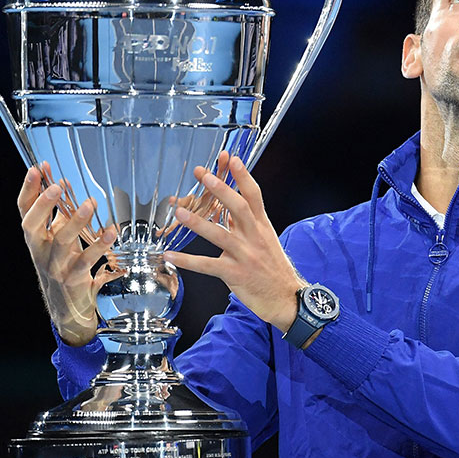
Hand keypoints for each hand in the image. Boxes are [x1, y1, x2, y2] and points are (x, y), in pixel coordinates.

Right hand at [18, 163, 120, 345]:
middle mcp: (40, 251)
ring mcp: (55, 266)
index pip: (24, 210)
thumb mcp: (57, 238)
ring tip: (90, 204)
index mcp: (34, 238)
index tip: (37, 168)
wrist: (67, 309)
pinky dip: (99, 246)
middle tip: (56, 186)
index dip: (28, 189)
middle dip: (42, 205)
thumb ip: (58, 214)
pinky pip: (86, 261)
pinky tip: (111, 233)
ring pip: (61, 242)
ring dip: (75, 222)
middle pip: (31, 226)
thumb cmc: (63, 266)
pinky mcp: (73, 279)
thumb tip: (61, 181)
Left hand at [163, 153, 306, 331]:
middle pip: (238, 208)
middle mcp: (255, 237)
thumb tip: (225, 207)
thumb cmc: (273, 268)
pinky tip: (171, 255)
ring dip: (198, 223)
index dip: (243, 175)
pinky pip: (208, 265)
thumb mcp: (265, 240)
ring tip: (179, 213)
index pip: (254, 195)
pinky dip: (188, 261)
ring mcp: (245, 256)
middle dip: (221, 189)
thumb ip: (246, 223)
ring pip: (220, 235)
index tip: (231, 158)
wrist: (286, 299)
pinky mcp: (236, 274)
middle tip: (203, 175)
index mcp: (262, 226)